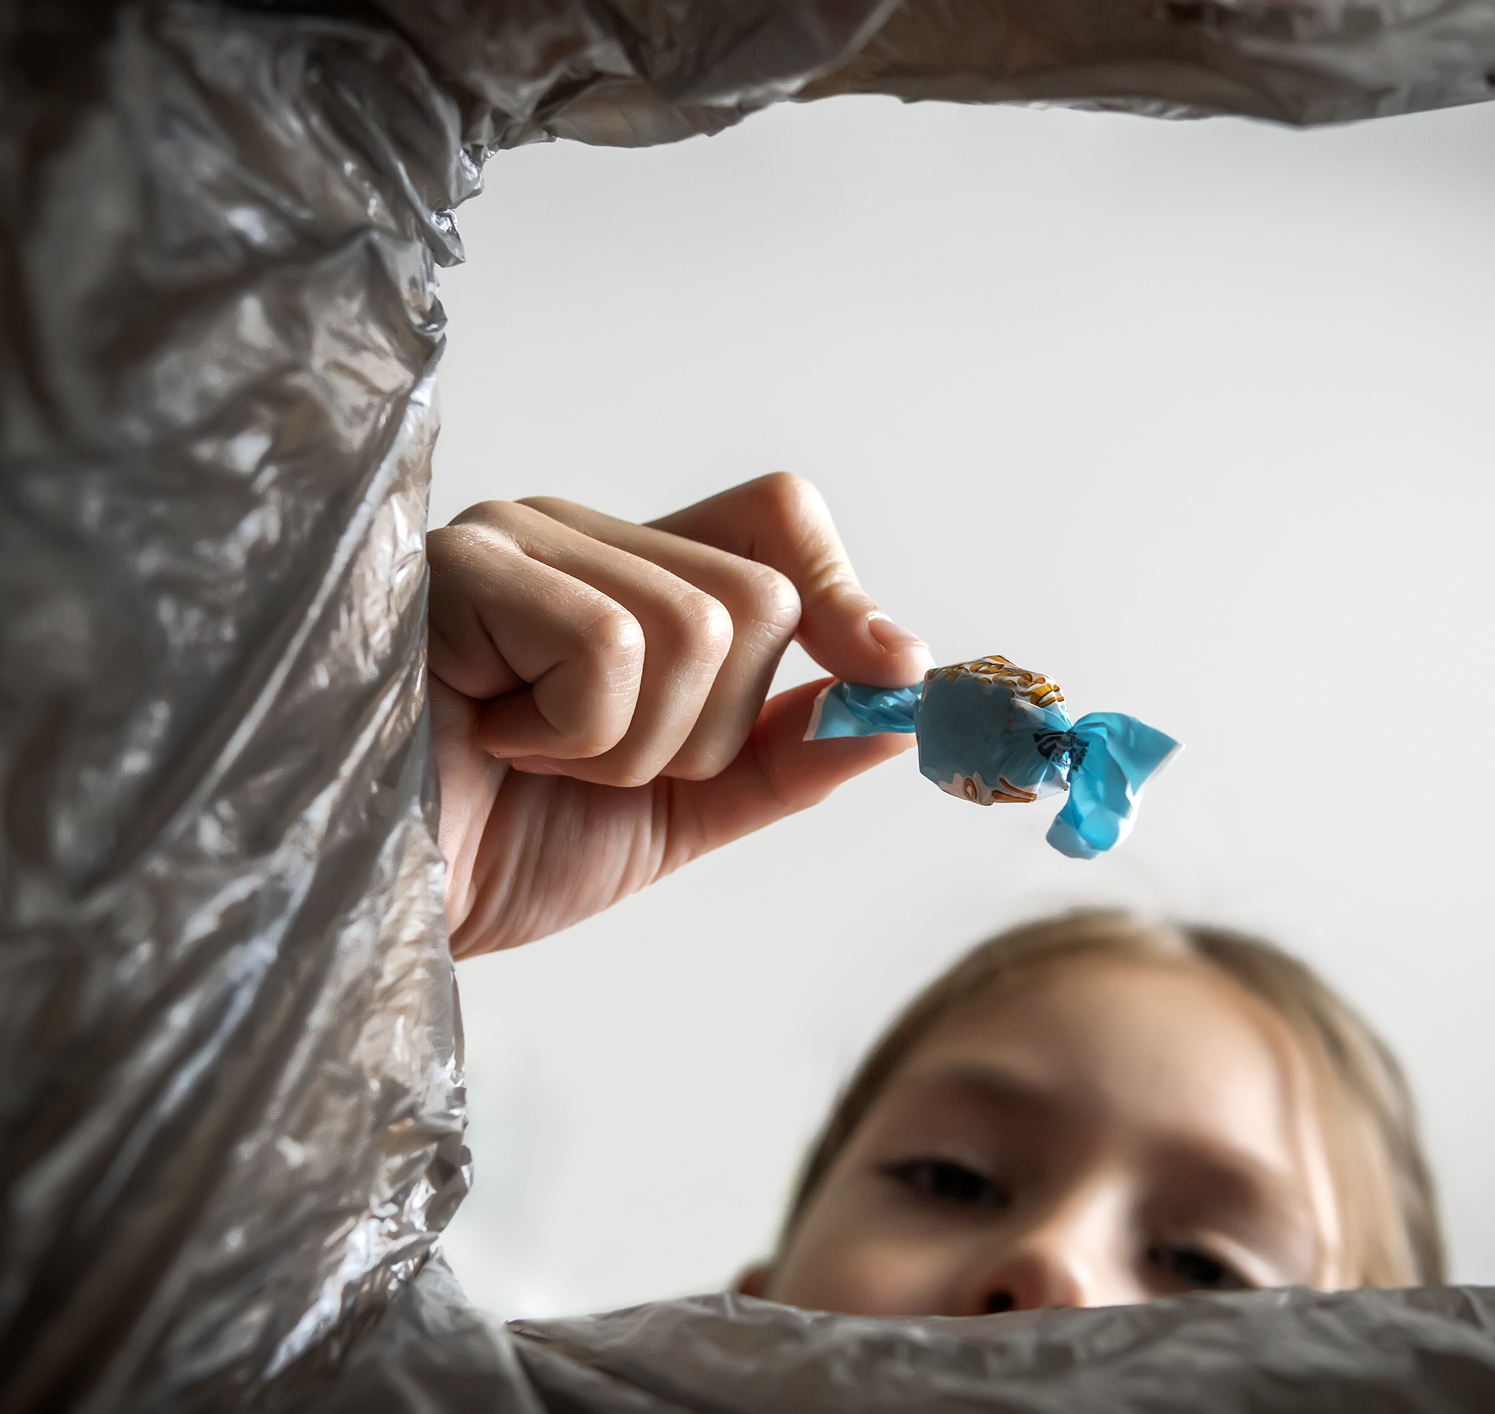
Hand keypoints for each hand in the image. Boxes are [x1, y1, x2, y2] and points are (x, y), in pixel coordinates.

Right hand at [427, 473, 928, 958]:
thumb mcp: (679, 812)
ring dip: (638, 745)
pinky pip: (614, 644)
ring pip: (703, 626)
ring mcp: (520, 538)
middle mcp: (583, 538)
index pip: (777, 521)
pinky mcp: (466, 566)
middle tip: (600, 766)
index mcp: (635, 579)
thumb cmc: (500, 848)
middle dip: (713, 732)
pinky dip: (576, 732)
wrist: (378, 904)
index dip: (848, 593)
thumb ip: (787, 755)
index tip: (895, 672)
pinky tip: (496, 740)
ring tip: (537, 757)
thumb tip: (898, 705)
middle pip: (762, 597)